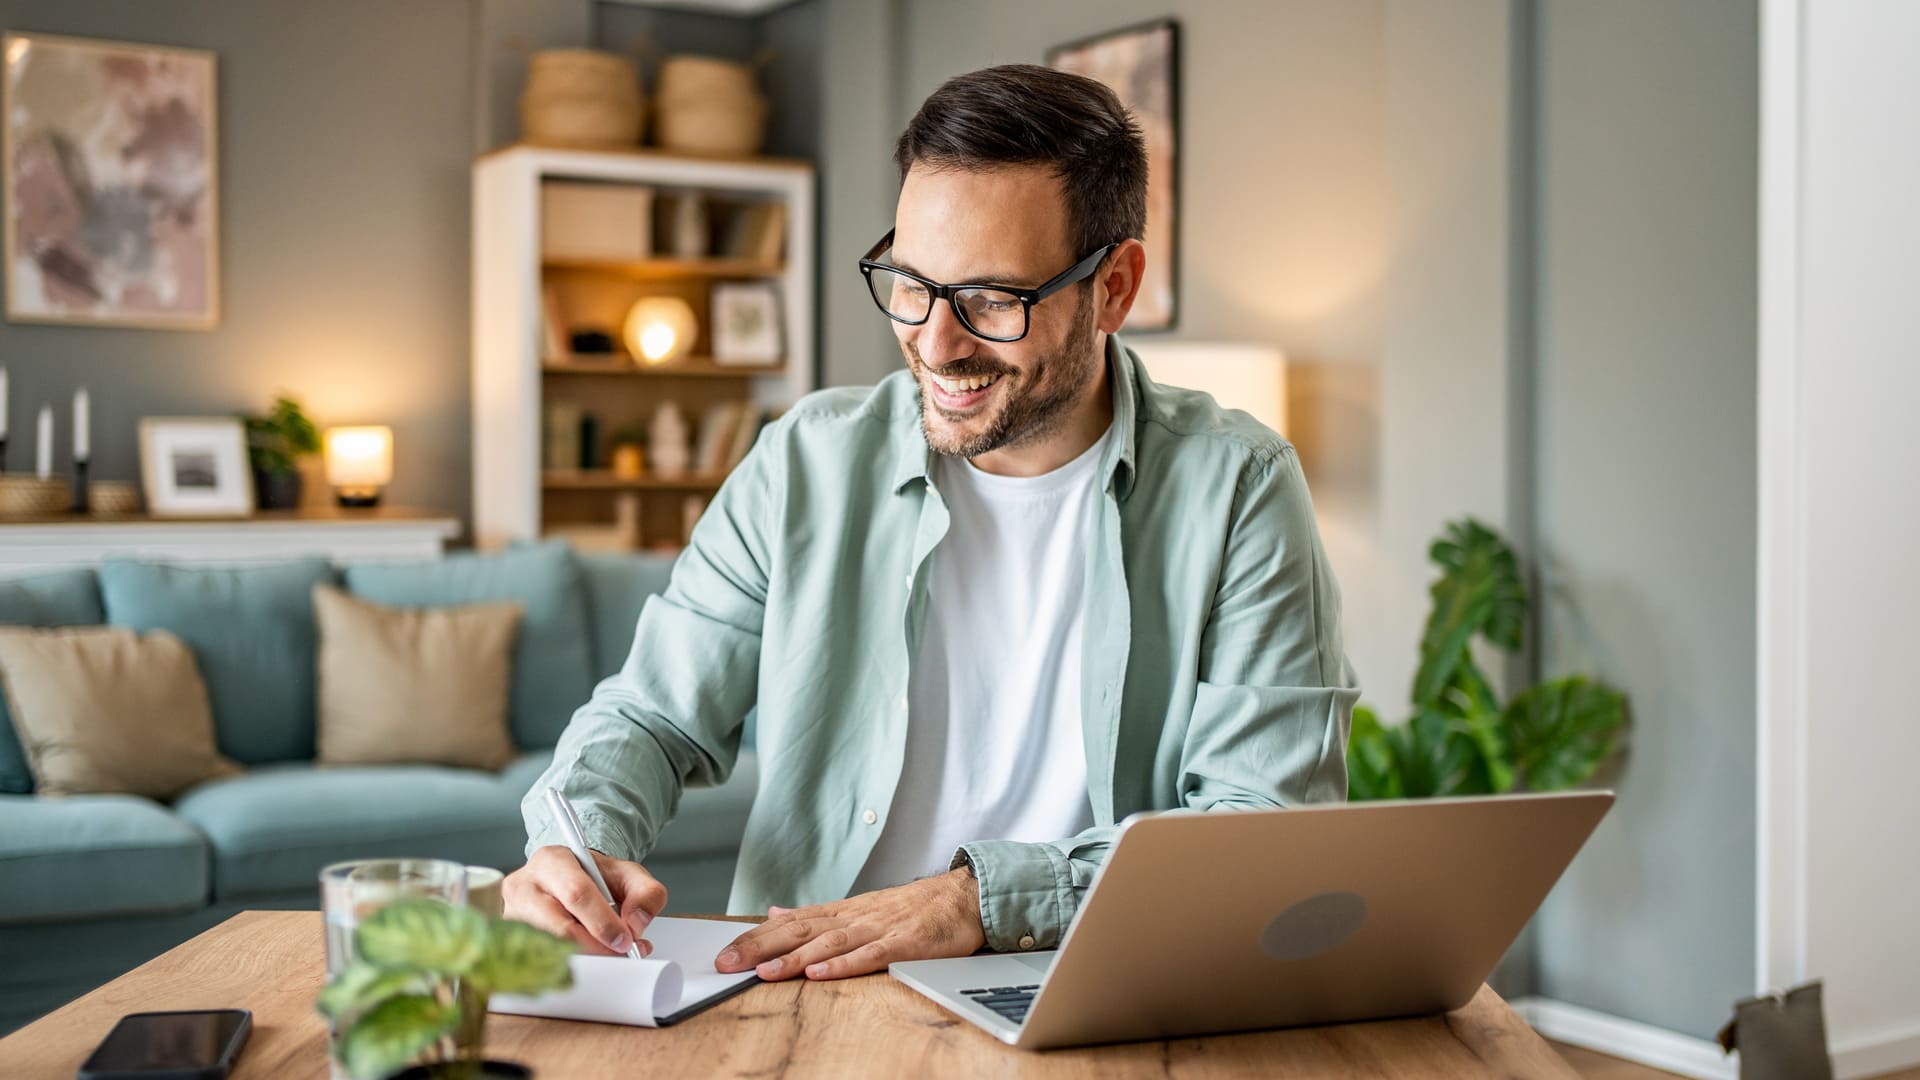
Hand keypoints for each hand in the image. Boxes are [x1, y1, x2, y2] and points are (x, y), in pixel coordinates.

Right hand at [503, 845, 666, 956]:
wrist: (572, 881)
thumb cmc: (595, 878)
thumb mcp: (628, 875)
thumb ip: (646, 893)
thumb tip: (636, 924)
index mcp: (552, 860)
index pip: (576, 894)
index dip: (602, 922)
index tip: (624, 940)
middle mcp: (525, 884)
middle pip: (558, 927)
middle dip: (594, 947)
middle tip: (617, 953)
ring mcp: (511, 914)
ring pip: (546, 949)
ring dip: (581, 958)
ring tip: (603, 954)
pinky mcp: (510, 937)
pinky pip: (537, 961)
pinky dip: (565, 965)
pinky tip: (583, 958)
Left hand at [714, 868, 984, 980]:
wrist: (963, 896)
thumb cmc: (913, 908)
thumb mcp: (858, 907)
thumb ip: (816, 914)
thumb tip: (774, 912)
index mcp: (841, 913)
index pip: (789, 923)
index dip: (754, 939)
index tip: (723, 954)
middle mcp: (854, 918)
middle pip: (799, 931)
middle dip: (760, 948)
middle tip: (726, 964)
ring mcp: (878, 929)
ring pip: (828, 943)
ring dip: (794, 958)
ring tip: (764, 971)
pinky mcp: (904, 943)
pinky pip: (870, 955)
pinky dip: (843, 964)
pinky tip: (820, 972)